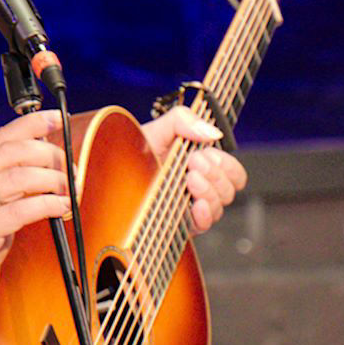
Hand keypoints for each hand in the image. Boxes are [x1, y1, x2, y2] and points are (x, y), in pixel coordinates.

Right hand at [0, 110, 69, 334]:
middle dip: (49, 156)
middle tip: (69, 168)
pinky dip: (48, 205)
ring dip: (53, 180)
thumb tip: (46, 163)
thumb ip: (8, 184)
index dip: (30, 126)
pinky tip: (61, 207)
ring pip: (19, 177)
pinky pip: (22, 210)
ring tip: (69, 189)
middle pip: (12, 152)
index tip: (55, 120)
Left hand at [141, 105, 247, 232]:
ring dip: (209, 190)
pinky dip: (204, 214)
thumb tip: (212, 132)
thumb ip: (184, 119)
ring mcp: (189, 207)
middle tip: (194, 162)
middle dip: (216, 174)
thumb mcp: (159, 128)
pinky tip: (196, 204)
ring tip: (189, 178)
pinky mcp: (178, 224)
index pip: (233, 172)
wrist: (110, 170)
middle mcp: (199, 188)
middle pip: (229, 190)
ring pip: (219, 207)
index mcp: (202, 166)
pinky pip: (203, 225)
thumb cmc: (133, 152)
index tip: (204, 153)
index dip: (226, 164)